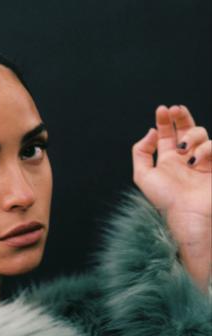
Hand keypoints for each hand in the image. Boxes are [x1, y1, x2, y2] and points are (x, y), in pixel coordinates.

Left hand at [132, 105, 210, 291]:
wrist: (188, 215)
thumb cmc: (165, 199)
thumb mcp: (143, 176)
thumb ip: (140, 152)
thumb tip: (150, 132)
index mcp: (168, 161)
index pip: (167, 135)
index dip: (165, 120)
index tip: (162, 109)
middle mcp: (185, 159)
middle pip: (186, 128)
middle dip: (181, 116)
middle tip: (175, 109)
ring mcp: (203, 161)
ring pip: (201, 134)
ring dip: (191, 137)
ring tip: (185, 152)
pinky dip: (205, 150)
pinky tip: (197, 162)